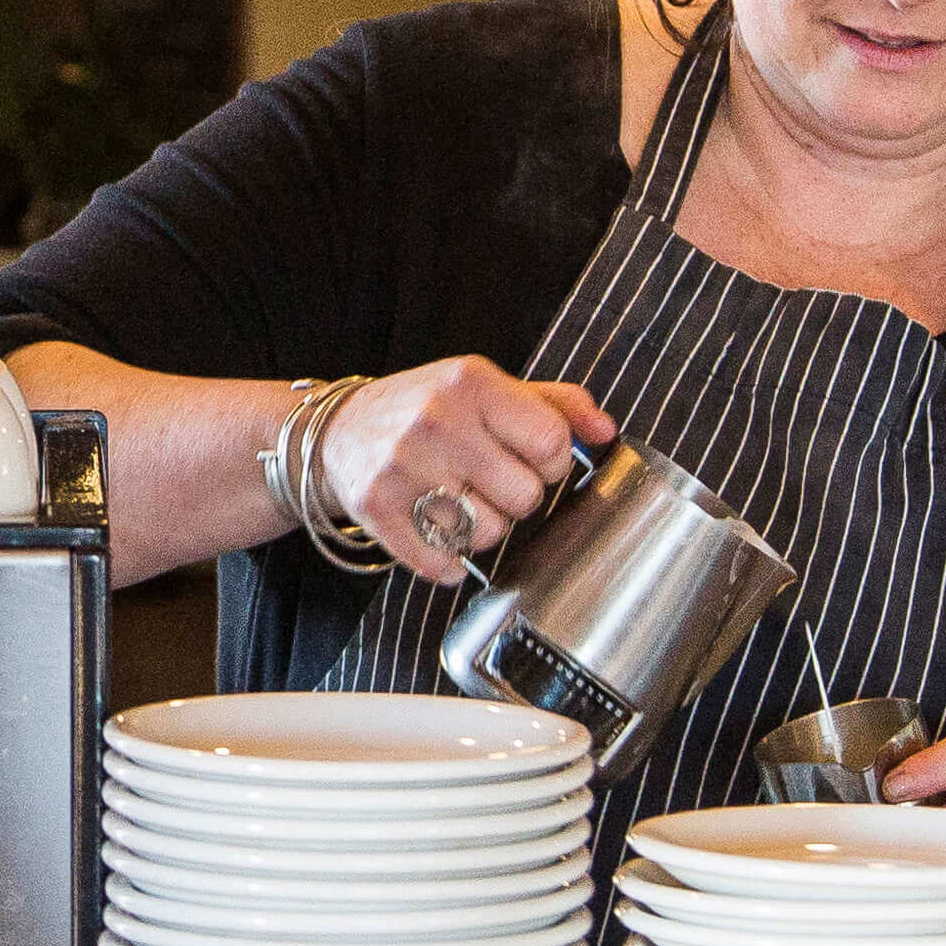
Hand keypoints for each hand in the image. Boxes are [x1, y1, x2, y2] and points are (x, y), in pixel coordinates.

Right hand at [319, 359, 615, 581]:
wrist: (339, 430)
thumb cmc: (425, 409)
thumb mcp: (486, 388)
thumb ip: (555, 404)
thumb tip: (606, 431)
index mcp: (472, 383)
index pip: (552, 443)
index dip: (552, 461)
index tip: (531, 458)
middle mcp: (437, 422)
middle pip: (526, 497)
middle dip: (518, 498)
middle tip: (490, 481)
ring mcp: (404, 467)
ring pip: (489, 535)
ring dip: (482, 528)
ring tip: (459, 502)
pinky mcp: (378, 509)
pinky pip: (443, 563)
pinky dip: (448, 560)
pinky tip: (436, 529)